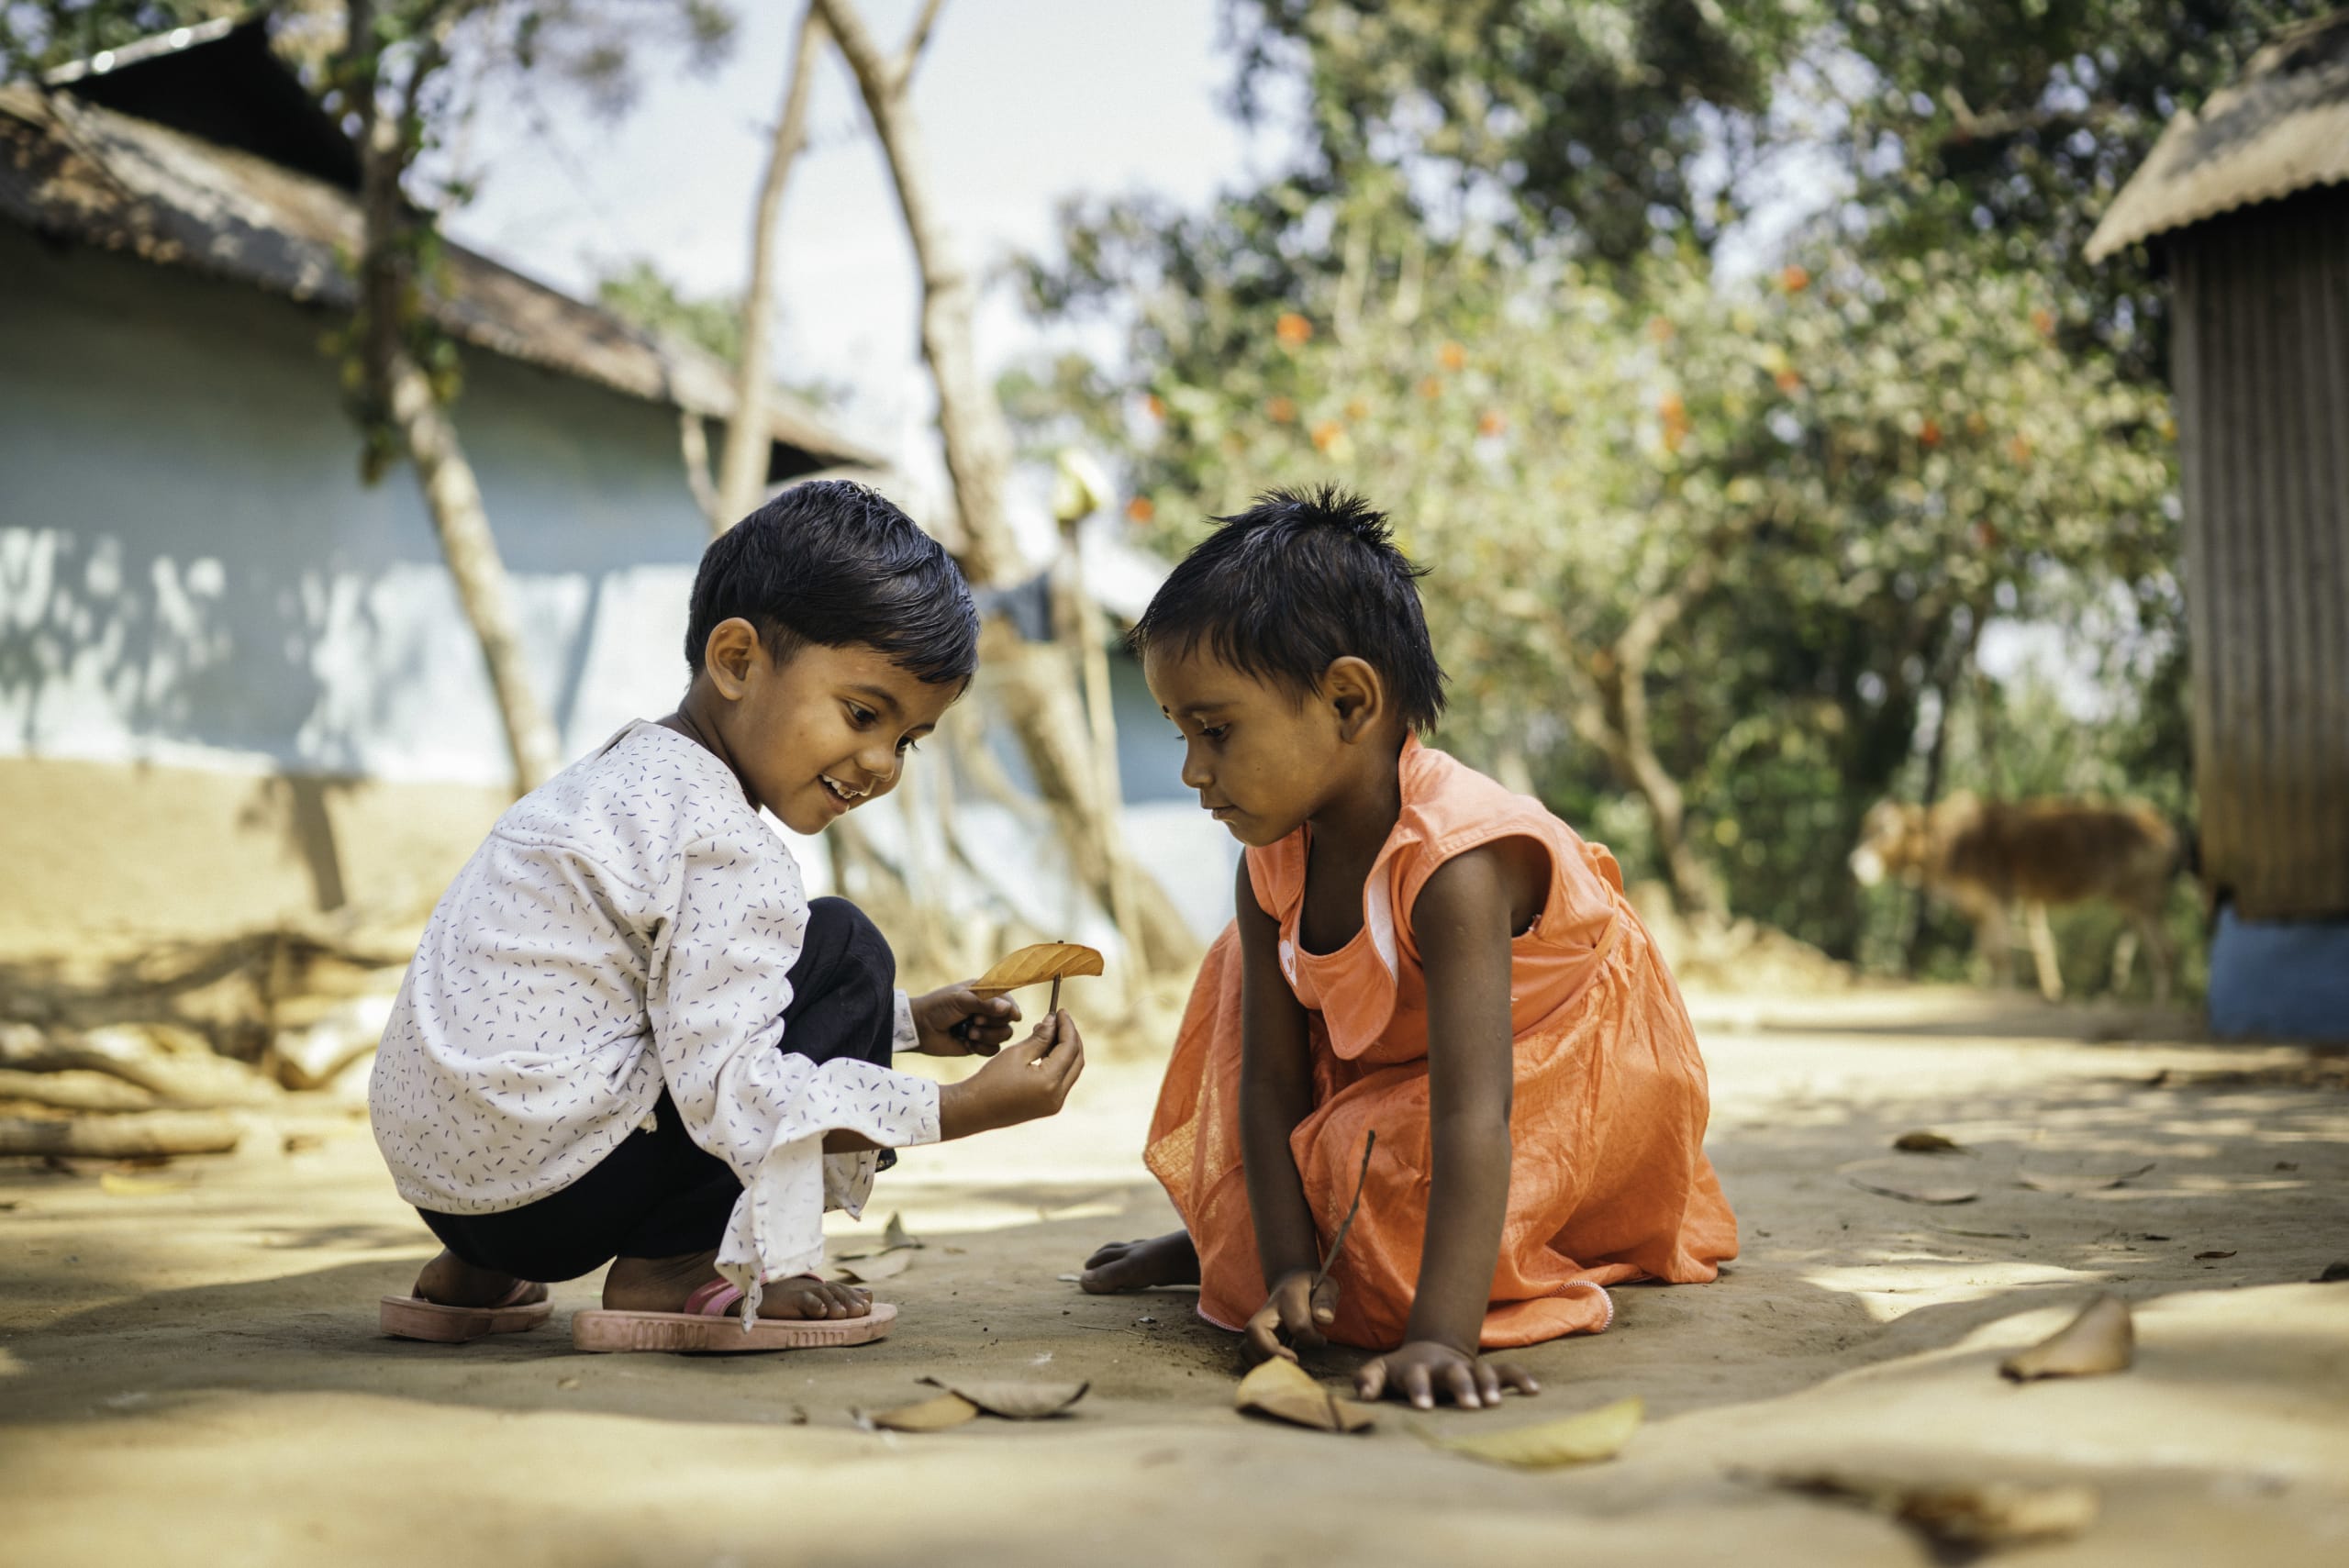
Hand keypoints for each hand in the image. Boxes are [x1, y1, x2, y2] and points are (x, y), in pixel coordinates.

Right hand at [759, 1274, 871, 1319]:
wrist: (766, 1297)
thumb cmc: (796, 1301)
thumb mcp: (821, 1301)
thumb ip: (844, 1298)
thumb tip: (870, 1296)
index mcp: (826, 1289)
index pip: (845, 1291)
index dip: (856, 1298)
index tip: (866, 1308)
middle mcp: (817, 1288)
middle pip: (837, 1292)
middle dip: (849, 1301)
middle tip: (859, 1312)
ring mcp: (804, 1291)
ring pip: (823, 1295)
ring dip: (834, 1304)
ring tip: (841, 1314)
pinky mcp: (790, 1298)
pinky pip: (803, 1299)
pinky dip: (813, 1304)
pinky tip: (820, 1311)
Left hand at [912, 983, 1020, 1055]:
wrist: (919, 1028)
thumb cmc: (937, 1007)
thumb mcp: (961, 1000)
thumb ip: (985, 1003)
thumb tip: (1008, 1008)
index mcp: (985, 993)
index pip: (1009, 1000)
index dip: (1010, 1009)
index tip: (1003, 1013)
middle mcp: (987, 1010)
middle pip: (1008, 1020)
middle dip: (993, 1023)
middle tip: (975, 1021)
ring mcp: (984, 1029)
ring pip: (1004, 1036)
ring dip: (987, 1036)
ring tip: (969, 1033)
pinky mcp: (978, 1044)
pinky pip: (993, 1050)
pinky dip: (981, 1048)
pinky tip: (966, 1042)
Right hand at [937, 1010, 1083, 1138]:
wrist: (974, 1110)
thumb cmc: (990, 1080)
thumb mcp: (1017, 1053)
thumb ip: (1040, 1037)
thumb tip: (1054, 1021)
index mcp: (1049, 1083)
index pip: (1070, 1048)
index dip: (1067, 1026)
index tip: (1060, 1011)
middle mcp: (1057, 1097)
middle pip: (1076, 1060)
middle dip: (1070, 1037)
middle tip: (1058, 1020)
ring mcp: (1054, 1104)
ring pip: (1071, 1070)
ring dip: (1065, 1050)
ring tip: (1047, 1032)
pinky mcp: (1048, 1106)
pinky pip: (1062, 1081)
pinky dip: (1058, 1063)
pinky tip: (1044, 1050)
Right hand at [1243, 1267, 1337, 1363]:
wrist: (1291, 1282)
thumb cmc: (1312, 1288)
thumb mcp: (1326, 1286)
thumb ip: (1326, 1301)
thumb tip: (1324, 1319)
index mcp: (1288, 1296)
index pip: (1298, 1324)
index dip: (1312, 1338)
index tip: (1322, 1340)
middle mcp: (1267, 1310)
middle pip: (1255, 1331)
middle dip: (1272, 1353)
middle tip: (1294, 1361)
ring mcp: (1258, 1324)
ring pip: (1246, 1346)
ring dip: (1263, 1363)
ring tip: (1284, 1369)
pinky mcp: (1255, 1338)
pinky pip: (1248, 1355)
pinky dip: (1259, 1366)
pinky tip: (1277, 1368)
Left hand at [1354, 1340, 1538, 1410]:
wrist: (1431, 1350)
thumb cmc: (1403, 1370)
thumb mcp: (1381, 1370)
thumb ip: (1369, 1380)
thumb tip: (1362, 1396)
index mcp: (1418, 1368)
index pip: (1417, 1377)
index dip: (1419, 1390)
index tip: (1422, 1408)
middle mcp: (1445, 1367)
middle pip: (1454, 1373)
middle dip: (1462, 1387)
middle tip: (1469, 1406)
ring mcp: (1468, 1367)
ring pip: (1483, 1372)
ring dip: (1489, 1385)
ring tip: (1494, 1404)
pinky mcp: (1487, 1371)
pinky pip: (1508, 1371)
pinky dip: (1520, 1378)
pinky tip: (1533, 1391)